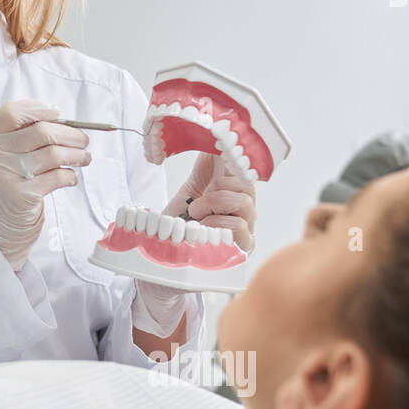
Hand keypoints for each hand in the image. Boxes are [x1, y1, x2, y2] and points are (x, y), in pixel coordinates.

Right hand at [0, 100, 89, 269]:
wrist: (1, 218)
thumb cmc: (11, 178)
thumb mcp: (7, 151)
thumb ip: (26, 133)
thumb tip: (62, 121)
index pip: (12, 113)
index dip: (38, 109)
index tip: (57, 114)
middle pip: (41, 132)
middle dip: (70, 134)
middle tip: (83, 140)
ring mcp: (6, 175)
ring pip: (53, 154)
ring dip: (76, 155)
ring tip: (84, 157)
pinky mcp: (21, 195)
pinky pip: (56, 177)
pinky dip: (70, 176)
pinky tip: (71, 177)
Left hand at [132, 153, 256, 341]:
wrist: (160, 266)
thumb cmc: (176, 231)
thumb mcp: (186, 195)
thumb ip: (202, 172)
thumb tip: (213, 143)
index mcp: (231, 194)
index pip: (244, 169)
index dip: (233, 158)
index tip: (217, 153)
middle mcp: (243, 212)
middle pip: (248, 184)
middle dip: (221, 185)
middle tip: (196, 201)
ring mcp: (245, 231)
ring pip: (246, 203)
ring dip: (216, 203)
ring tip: (195, 214)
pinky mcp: (241, 251)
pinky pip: (242, 227)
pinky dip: (221, 222)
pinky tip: (204, 228)